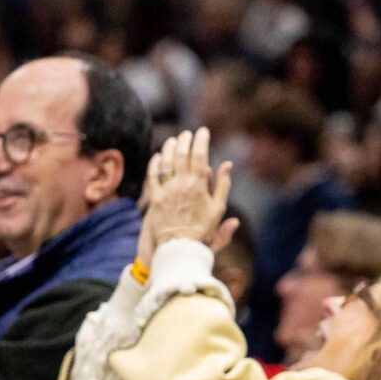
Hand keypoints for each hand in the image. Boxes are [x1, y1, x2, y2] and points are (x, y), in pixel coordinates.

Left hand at [137, 127, 234, 266]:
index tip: (203, 131)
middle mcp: (181, 184)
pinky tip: (158, 156)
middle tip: (188, 134)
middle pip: (181, 153)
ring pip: (166, 161)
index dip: (201, 140)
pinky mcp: (155, 198)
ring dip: (169, 147)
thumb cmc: (203, 231)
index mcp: (198, 185)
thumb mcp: (218, 209)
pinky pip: (152, 175)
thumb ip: (222, 185)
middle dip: (185, 140)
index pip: (199, 154)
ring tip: (173, 140)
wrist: (181, 248)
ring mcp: (166, 190)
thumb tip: (227, 164)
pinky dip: (155, 163)